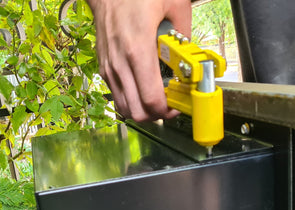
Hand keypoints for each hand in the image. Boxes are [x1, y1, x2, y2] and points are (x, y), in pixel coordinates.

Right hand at [86, 0, 191, 121]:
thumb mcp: (174, 4)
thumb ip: (186, 33)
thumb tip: (190, 57)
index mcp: (138, 50)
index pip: (151, 100)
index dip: (168, 111)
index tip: (177, 105)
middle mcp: (120, 64)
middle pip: (138, 112)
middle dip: (157, 114)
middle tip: (169, 104)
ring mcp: (110, 68)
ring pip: (126, 109)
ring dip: (143, 110)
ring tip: (157, 99)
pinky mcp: (104, 68)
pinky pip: (118, 96)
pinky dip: (132, 100)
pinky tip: (143, 89)